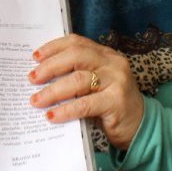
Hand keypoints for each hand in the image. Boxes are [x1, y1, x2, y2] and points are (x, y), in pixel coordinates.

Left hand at [29, 34, 144, 149]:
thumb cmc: (110, 106)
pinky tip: (52, 116)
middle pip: (76, 56)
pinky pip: (85, 104)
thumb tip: (40, 79)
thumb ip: (75, 78)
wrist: (140, 127)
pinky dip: (65, 110)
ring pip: (78, 80)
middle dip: (50, 67)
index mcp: (105, 54)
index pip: (76, 43)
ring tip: (36, 101)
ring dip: (53, 91)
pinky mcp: (117, 102)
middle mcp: (112, 63)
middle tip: (32, 79)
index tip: (34, 57)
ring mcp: (117, 81)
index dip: (53, 47)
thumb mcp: (94, 86)